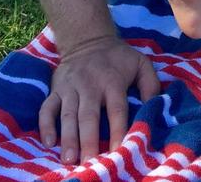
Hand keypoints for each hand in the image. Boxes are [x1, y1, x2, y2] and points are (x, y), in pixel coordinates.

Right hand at [39, 34, 159, 163]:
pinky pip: (47, 108)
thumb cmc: (118, 58)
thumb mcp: (140, 63)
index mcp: (112, 80)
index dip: (119, 130)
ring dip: (68, 138)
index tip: (119, 150)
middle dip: (88, 140)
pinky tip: (48, 142)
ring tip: (69, 159)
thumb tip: (155, 107)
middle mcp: (90, 85)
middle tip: (89, 162)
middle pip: (89, 116)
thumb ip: (150, 84)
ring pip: (67, 115)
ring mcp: (70, 87)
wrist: (88, 39)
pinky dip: (45, 125)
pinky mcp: (55, 89)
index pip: (117, 108)